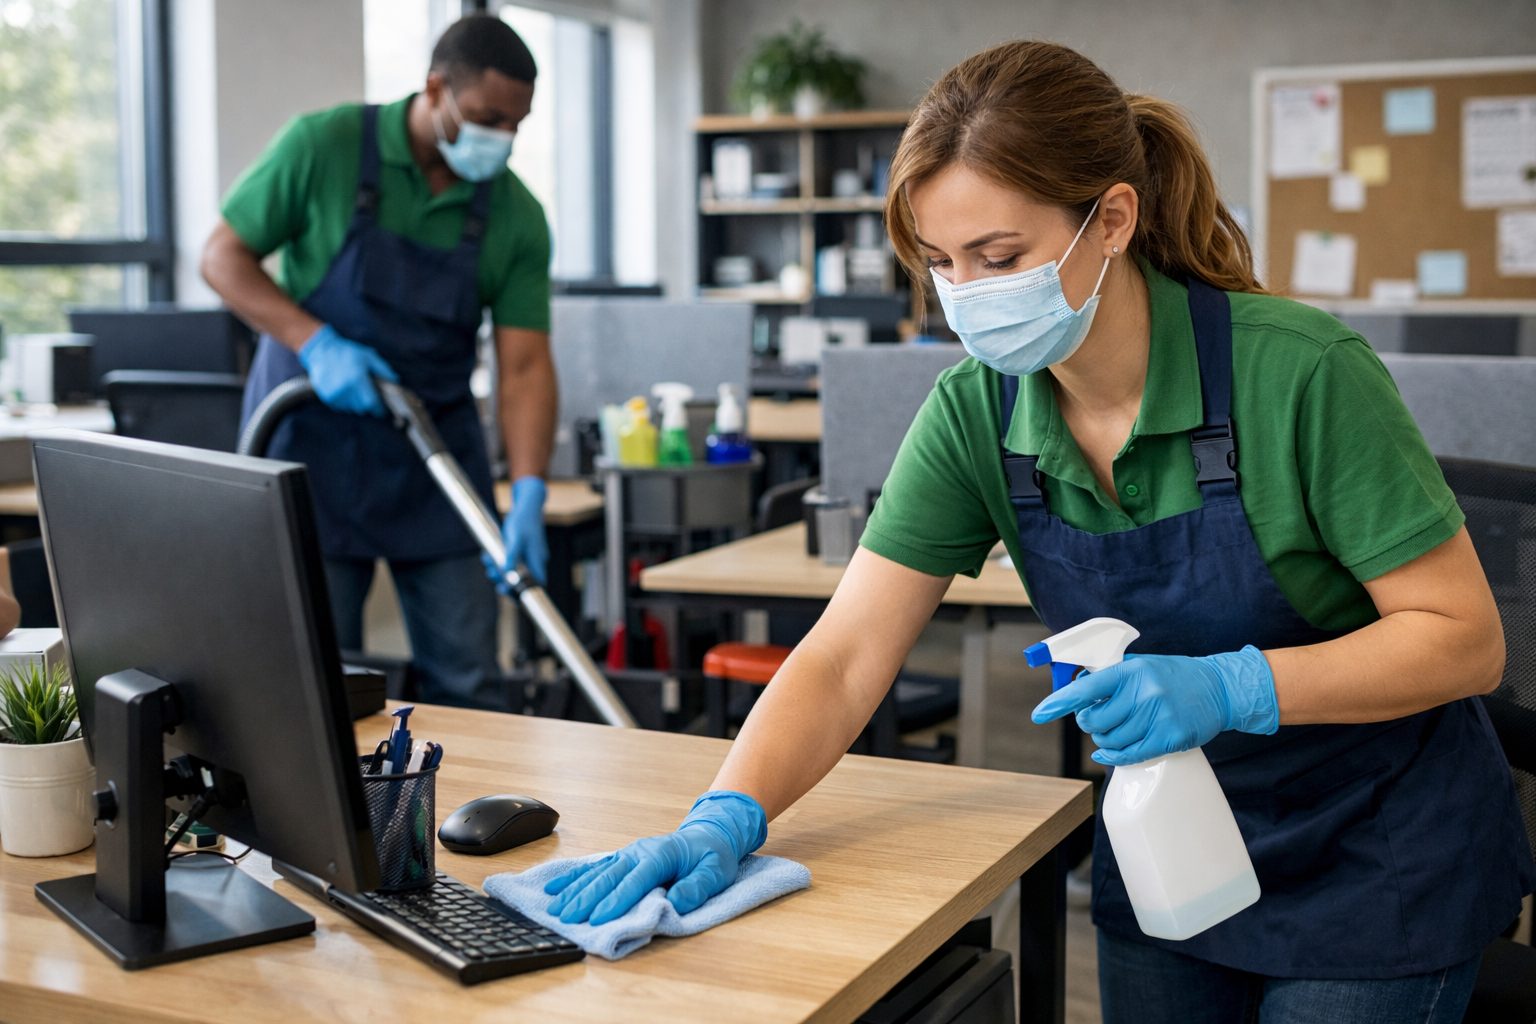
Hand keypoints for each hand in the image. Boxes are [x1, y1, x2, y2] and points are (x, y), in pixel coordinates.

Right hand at [296, 324, 397, 415]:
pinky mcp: (327, 398)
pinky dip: (346, 402)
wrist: (322, 352)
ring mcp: (334, 394)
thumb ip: (383, 370)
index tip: (382, 410)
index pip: (371, 403)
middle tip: (369, 396)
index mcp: (357, 379)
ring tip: (355, 390)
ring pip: (352, 409)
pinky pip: (342, 407)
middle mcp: (345, 389)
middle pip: (362, 408)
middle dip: (368, 405)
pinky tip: (345, 390)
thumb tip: (395, 381)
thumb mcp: (369, 356)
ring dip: (357, 404)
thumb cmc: (349, 353)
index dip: (378, 409)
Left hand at [489, 476, 547, 586]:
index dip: (525, 592)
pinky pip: (508, 561)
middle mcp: (534, 560)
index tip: (509, 592)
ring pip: (512, 571)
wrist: (527, 505)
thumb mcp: (516, 537)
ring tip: (487, 561)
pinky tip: (488, 555)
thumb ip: (512, 556)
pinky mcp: (519, 551)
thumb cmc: (523, 520)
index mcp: (538, 559)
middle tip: (491, 574)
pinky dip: (498, 560)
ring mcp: (527, 556)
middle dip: (505, 580)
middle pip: (521, 580)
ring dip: (498, 569)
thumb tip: (508, 574)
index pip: (536, 583)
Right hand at [544, 790, 766, 924]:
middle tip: (566, 918)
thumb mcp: (716, 872)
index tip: (598, 919)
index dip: (616, 901)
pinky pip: (594, 869)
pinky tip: (555, 888)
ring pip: (597, 873)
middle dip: (586, 898)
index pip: (636, 881)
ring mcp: (628, 854)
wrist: (708, 836)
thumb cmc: (711, 857)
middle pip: (609, 877)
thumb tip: (676, 902)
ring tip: (555, 908)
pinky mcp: (621, 859)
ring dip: (575, 891)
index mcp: (661, 855)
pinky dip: (574, 878)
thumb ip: (697, 887)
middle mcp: (639, 852)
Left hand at [1030, 647, 1277, 765]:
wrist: (1219, 688)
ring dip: (1105, 740)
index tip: (1040, 713)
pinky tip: (1109, 752)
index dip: (1059, 703)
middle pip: (1096, 722)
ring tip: (1115, 730)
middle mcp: (1144, 693)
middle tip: (1097, 721)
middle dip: (1090, 725)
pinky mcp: (1170, 737)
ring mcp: (1158, 716)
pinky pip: (1130, 755)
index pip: (1086, 689)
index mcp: (1131, 671)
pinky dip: (1114, 756)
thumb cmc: (1173, 676)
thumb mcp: (1140, 665)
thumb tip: (1075, 693)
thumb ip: (1110, 677)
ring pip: (1111, 740)